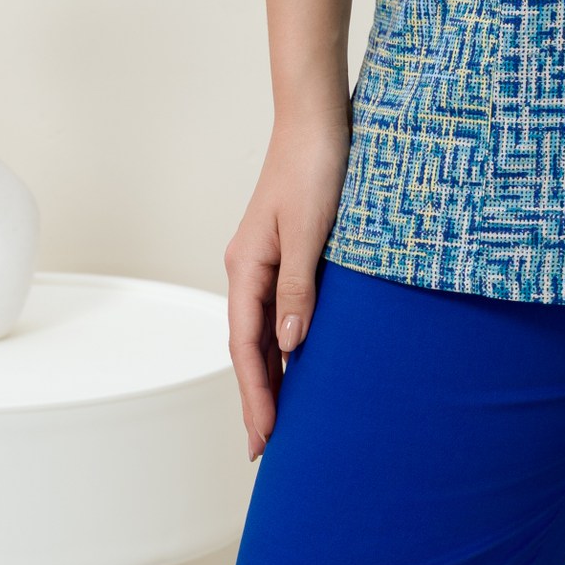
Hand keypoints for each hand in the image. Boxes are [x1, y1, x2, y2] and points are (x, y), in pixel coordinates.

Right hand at [223, 109, 350, 459]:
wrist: (318, 116)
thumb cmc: (314, 165)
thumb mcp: (309, 230)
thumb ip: (297, 287)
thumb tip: (290, 346)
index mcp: (246, 266)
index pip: (246, 347)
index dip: (255, 396)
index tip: (264, 440)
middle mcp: (250, 267)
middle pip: (249, 346)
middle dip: (257, 396)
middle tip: (266, 448)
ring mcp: (267, 258)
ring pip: (262, 330)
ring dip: (269, 373)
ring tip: (281, 418)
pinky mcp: (288, 249)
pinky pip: (279, 309)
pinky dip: (284, 342)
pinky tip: (299, 360)